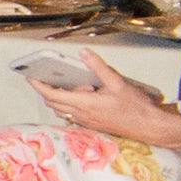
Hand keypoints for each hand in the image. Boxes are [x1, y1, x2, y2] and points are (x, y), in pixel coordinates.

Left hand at [37, 62, 180, 152]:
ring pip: (63, 110)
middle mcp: (81, 115)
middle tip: (46, 77)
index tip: (30, 76)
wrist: (149, 127)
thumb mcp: (117, 82)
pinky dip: (70, 105)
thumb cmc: (136, 108)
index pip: (52, 95)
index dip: (38, 85)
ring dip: (59, 98)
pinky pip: (73, 115)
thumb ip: (98, 67)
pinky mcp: (93, 124)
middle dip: (47, 90)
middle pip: (54, 103)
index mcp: (84, 104)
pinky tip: (83, 96)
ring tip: (69, 84)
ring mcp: (86, 121)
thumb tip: (84, 53)